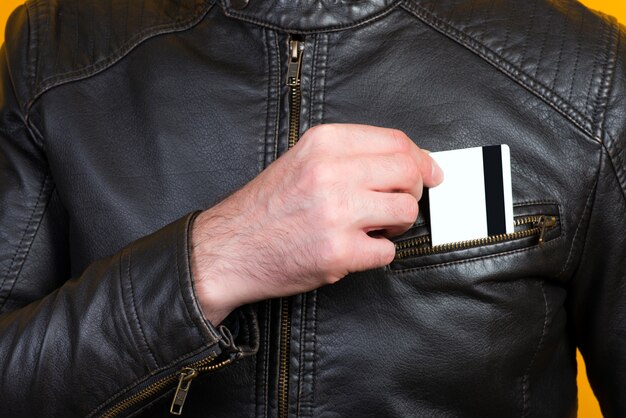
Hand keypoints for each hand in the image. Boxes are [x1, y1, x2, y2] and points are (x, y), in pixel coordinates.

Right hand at [190, 124, 443, 323]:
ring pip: (405, 211)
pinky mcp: (338, 252)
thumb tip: (410, 161)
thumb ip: (351, 156)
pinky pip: (388, 251)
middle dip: (414, 191)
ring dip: (396, 224)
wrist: (230, 248)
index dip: (421, 160)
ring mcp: (337, 213)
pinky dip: (378, 253)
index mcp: (325, 144)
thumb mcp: (303, 160)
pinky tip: (355, 249)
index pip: (396, 142)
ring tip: (371, 227)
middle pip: (409, 173)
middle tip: (399, 203)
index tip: (430, 173)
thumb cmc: (268, 207)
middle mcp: (332, 173)